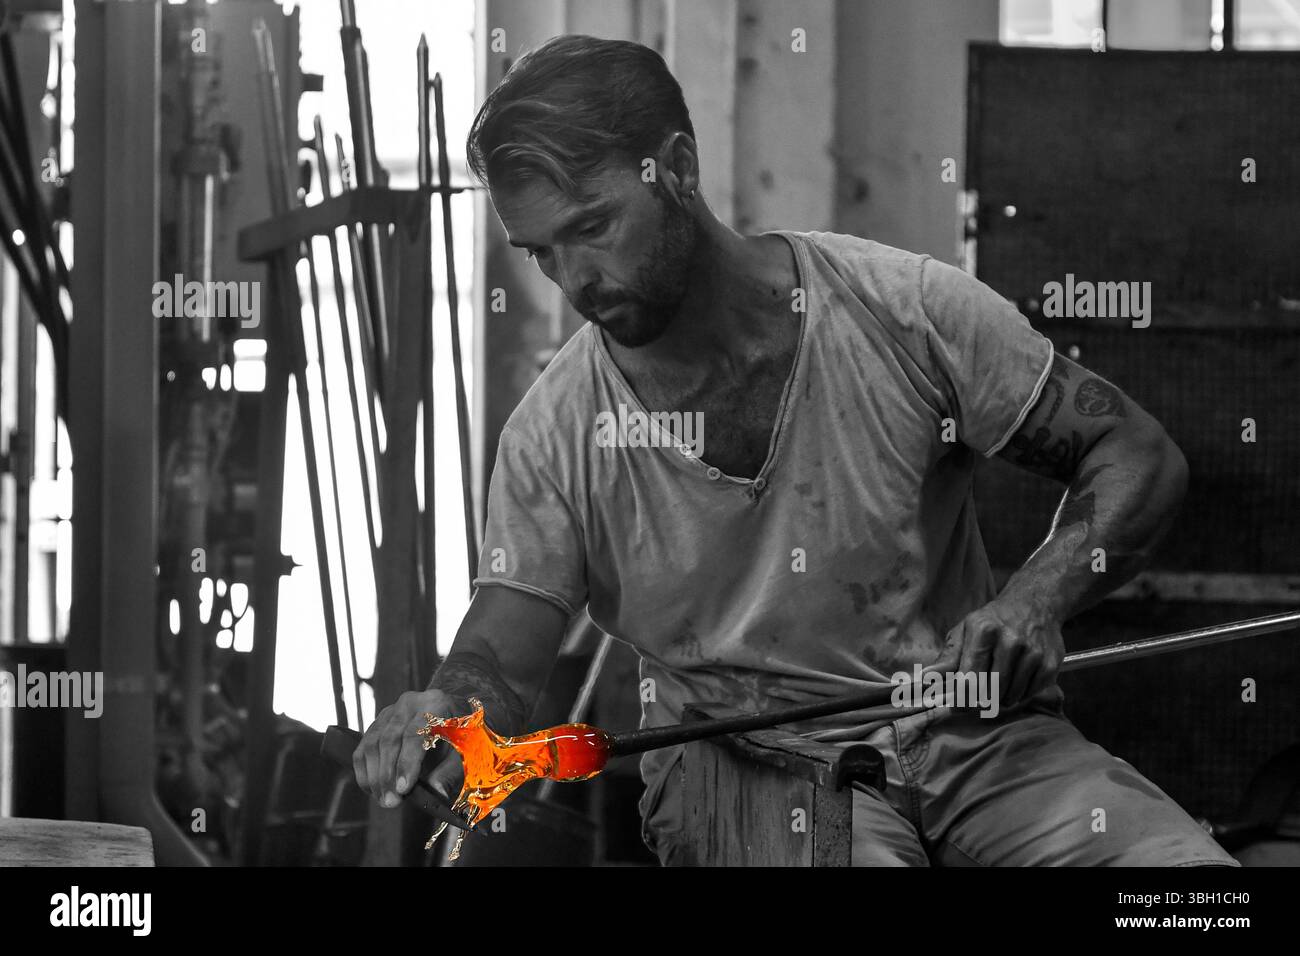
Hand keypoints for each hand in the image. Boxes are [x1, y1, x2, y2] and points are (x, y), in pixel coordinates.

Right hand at [352, 688, 465, 808]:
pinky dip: (365, 771)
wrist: (452, 720)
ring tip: (384, 799)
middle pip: (390, 738)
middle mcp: (409, 703)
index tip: (403, 788)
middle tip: (391, 801)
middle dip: (387, 774)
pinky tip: (373, 789)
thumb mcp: (463, 753)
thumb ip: (450, 771)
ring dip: (374, 776)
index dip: (407, 762)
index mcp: (435, 704)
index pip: (415, 733)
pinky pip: (363, 748)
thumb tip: (436, 792)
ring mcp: (390, 711)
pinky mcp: (377, 723)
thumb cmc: (460, 738)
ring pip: (373, 744)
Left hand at [938, 593, 1064, 707]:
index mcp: (984, 631)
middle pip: (989, 691)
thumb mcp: (965, 630)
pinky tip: (1015, 680)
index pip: (969, 679)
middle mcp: (1011, 641)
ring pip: (1009, 697)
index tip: (957, 706)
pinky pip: (1028, 695)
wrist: (1035, 604)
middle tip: (976, 697)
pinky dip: (1018, 695)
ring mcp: (1033, 653)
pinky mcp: (1050, 665)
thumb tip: (925, 679)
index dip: (961, 698)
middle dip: (979, 701)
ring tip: (996, 683)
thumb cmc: (993, 620)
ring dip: (999, 699)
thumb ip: (947, 658)